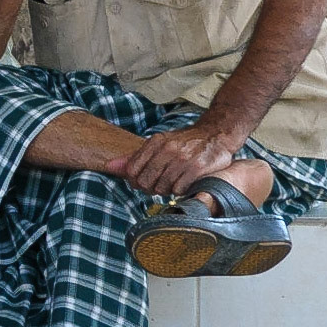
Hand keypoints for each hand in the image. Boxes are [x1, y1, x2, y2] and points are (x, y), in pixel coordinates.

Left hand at [106, 123, 237, 197]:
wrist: (217, 134)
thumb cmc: (184, 142)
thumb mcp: (158, 145)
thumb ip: (134, 158)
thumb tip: (109, 167)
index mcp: (155, 142)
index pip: (131, 170)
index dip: (134, 180)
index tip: (143, 181)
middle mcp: (168, 149)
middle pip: (145, 181)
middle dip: (149, 188)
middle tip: (158, 185)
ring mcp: (183, 158)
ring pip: (161, 187)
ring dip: (166, 190)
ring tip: (172, 184)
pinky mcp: (198, 168)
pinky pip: (179, 190)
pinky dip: (179, 191)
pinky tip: (184, 184)